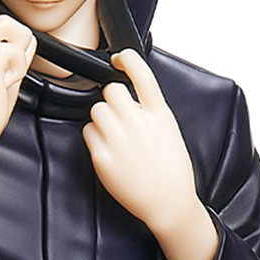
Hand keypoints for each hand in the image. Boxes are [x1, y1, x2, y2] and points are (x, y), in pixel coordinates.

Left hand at [82, 50, 218, 259]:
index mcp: (159, 114)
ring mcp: (120, 140)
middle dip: (112, 99)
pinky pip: (88, 132)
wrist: (169, 202)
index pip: (141, 73)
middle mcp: (139, 123)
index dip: (127, 59)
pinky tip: (107, 149)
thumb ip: (151, 109)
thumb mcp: (169, 129)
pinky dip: (94, 138)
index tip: (119, 57)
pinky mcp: (104, 157)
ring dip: (101, 118)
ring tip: (113, 134)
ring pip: (96, 109)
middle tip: (118, 114)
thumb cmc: (172, 169)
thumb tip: (132, 94)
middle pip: (111, 90)